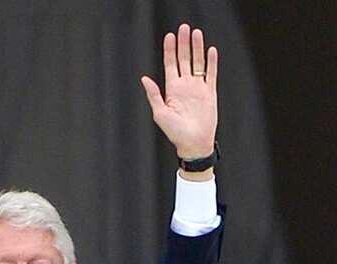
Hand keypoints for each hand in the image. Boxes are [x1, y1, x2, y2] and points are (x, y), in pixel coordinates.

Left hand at [140, 23, 218, 161]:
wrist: (194, 143)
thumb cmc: (175, 132)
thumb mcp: (160, 113)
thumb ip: (154, 95)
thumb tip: (145, 78)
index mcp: (172, 89)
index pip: (170, 65)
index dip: (169, 50)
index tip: (169, 36)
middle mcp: (185, 86)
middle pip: (184, 59)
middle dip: (183, 44)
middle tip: (184, 28)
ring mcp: (198, 88)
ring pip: (198, 62)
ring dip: (197, 48)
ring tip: (197, 33)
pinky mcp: (210, 92)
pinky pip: (211, 74)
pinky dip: (211, 62)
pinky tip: (211, 51)